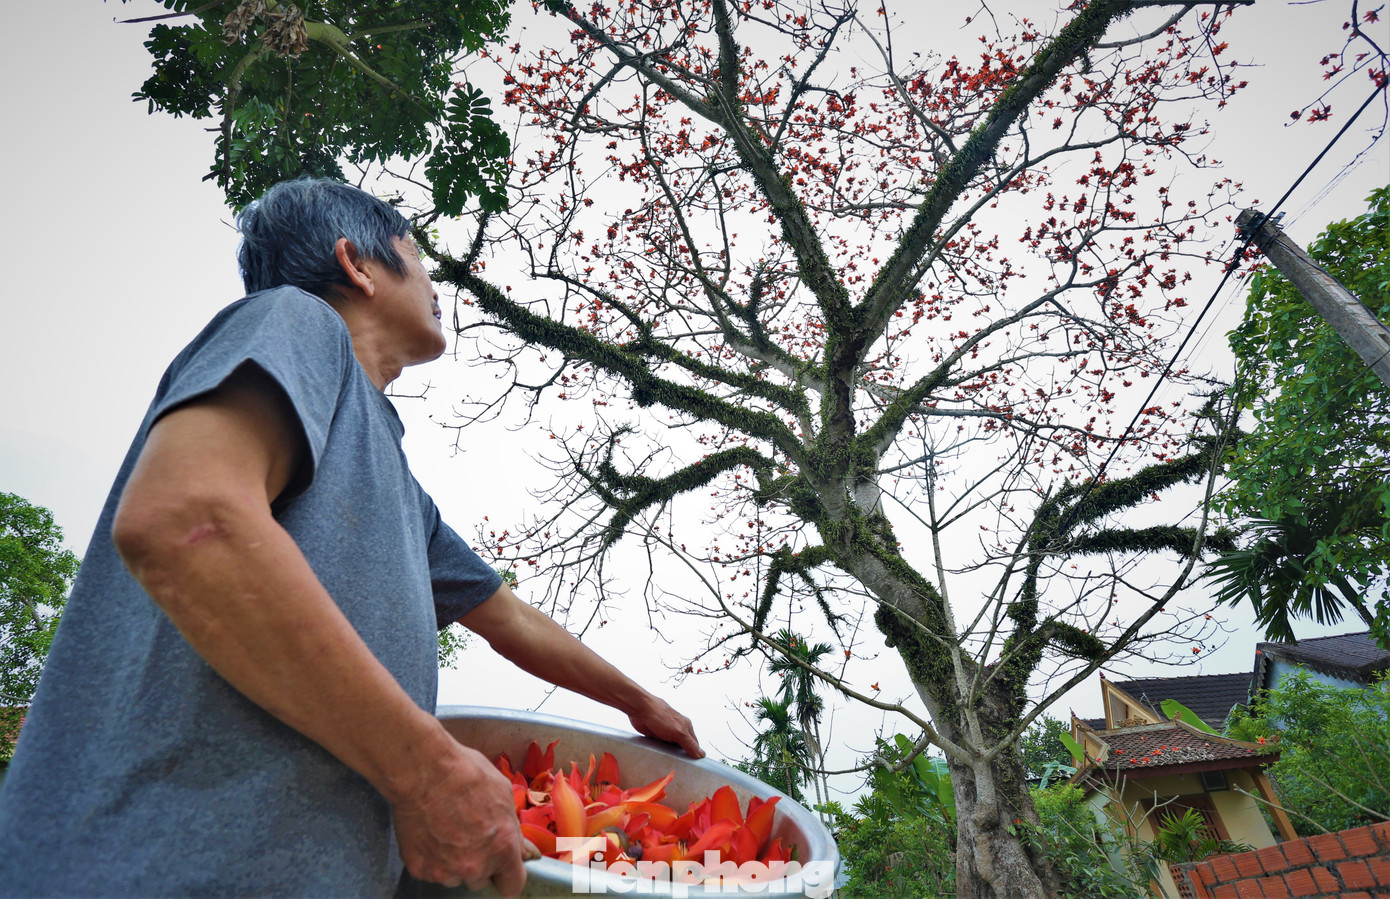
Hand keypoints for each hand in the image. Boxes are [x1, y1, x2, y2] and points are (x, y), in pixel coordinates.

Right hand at [390, 743, 530, 894]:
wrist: (423, 771)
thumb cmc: (465, 775)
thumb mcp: (503, 795)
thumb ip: (514, 830)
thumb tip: (528, 852)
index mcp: (502, 848)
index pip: (512, 885)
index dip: (507, 874)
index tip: (502, 865)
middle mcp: (476, 866)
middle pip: (481, 880)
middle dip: (479, 863)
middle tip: (469, 834)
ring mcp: (446, 871)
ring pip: (455, 877)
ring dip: (454, 862)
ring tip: (447, 830)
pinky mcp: (421, 869)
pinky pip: (431, 871)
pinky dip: (431, 858)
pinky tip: (431, 832)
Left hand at [629, 696, 703, 758]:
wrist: (640, 709)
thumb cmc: (659, 714)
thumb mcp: (678, 732)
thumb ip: (690, 744)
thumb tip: (700, 753)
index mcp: (686, 727)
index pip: (695, 744)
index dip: (694, 754)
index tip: (693, 765)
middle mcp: (677, 729)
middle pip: (683, 747)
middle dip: (682, 756)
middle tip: (680, 765)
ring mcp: (667, 733)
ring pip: (671, 748)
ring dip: (670, 754)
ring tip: (669, 761)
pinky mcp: (656, 736)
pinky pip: (661, 747)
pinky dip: (660, 751)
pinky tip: (659, 755)